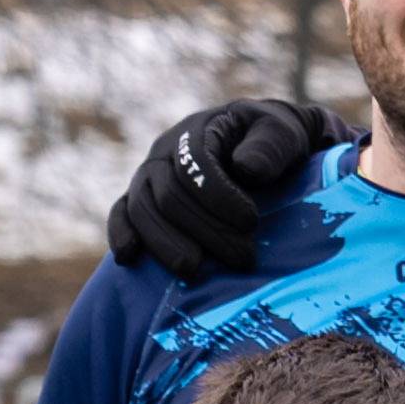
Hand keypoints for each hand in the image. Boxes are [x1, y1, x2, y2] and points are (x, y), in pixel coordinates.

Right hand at [106, 96, 332, 281]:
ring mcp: (149, 175)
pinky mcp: (142, 196)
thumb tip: (246, 169)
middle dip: (204, 230)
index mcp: (198, 132)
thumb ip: (269, 146)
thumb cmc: (275, 141)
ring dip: (166, 243)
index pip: (194, 163)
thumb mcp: (283, 133)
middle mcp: (165, 152)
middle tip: (243, 258)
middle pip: (169, 195)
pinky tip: (128, 258)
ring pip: (141, 208)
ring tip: (194, 271)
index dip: (219, 195)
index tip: (252, 223)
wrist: (264, 145)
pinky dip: (121, 233)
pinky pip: (121, 212)